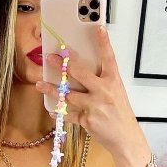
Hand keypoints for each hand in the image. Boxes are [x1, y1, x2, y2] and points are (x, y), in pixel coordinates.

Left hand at [36, 24, 145, 158]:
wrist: (125, 138)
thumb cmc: (119, 113)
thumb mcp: (116, 92)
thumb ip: (101, 81)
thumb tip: (80, 70)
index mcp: (113, 81)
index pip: (109, 58)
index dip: (103, 43)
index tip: (98, 28)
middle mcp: (104, 91)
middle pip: (80, 73)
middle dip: (63, 64)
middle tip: (50, 57)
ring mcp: (94, 106)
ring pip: (68, 94)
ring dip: (52, 89)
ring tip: (40, 84)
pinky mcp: (87, 120)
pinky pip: (68, 114)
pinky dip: (59, 111)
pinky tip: (51, 108)